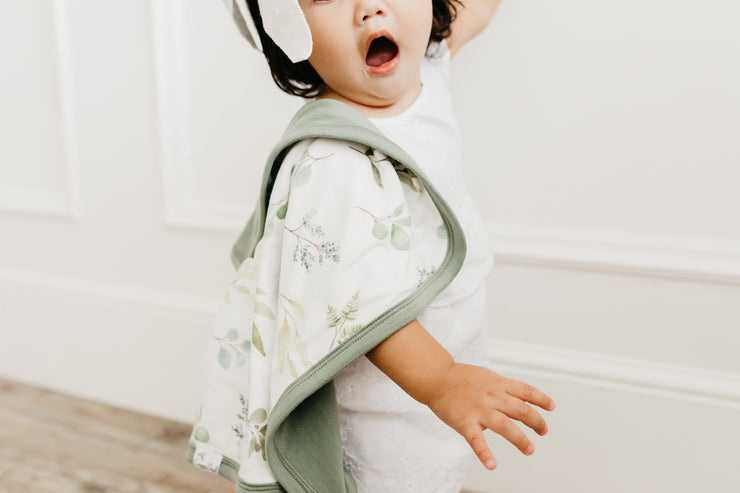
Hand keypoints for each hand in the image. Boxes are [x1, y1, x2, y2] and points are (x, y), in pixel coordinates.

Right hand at [426, 362, 555, 469]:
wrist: (436, 377)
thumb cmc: (460, 378)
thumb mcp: (485, 378)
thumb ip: (500, 390)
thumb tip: (515, 405)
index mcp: (498, 384)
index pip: (526, 391)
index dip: (541, 399)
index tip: (551, 407)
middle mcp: (492, 396)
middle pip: (521, 409)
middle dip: (536, 421)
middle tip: (543, 431)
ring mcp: (479, 409)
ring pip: (506, 426)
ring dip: (521, 439)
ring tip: (529, 449)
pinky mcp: (465, 422)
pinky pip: (477, 440)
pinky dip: (485, 454)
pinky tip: (492, 465)